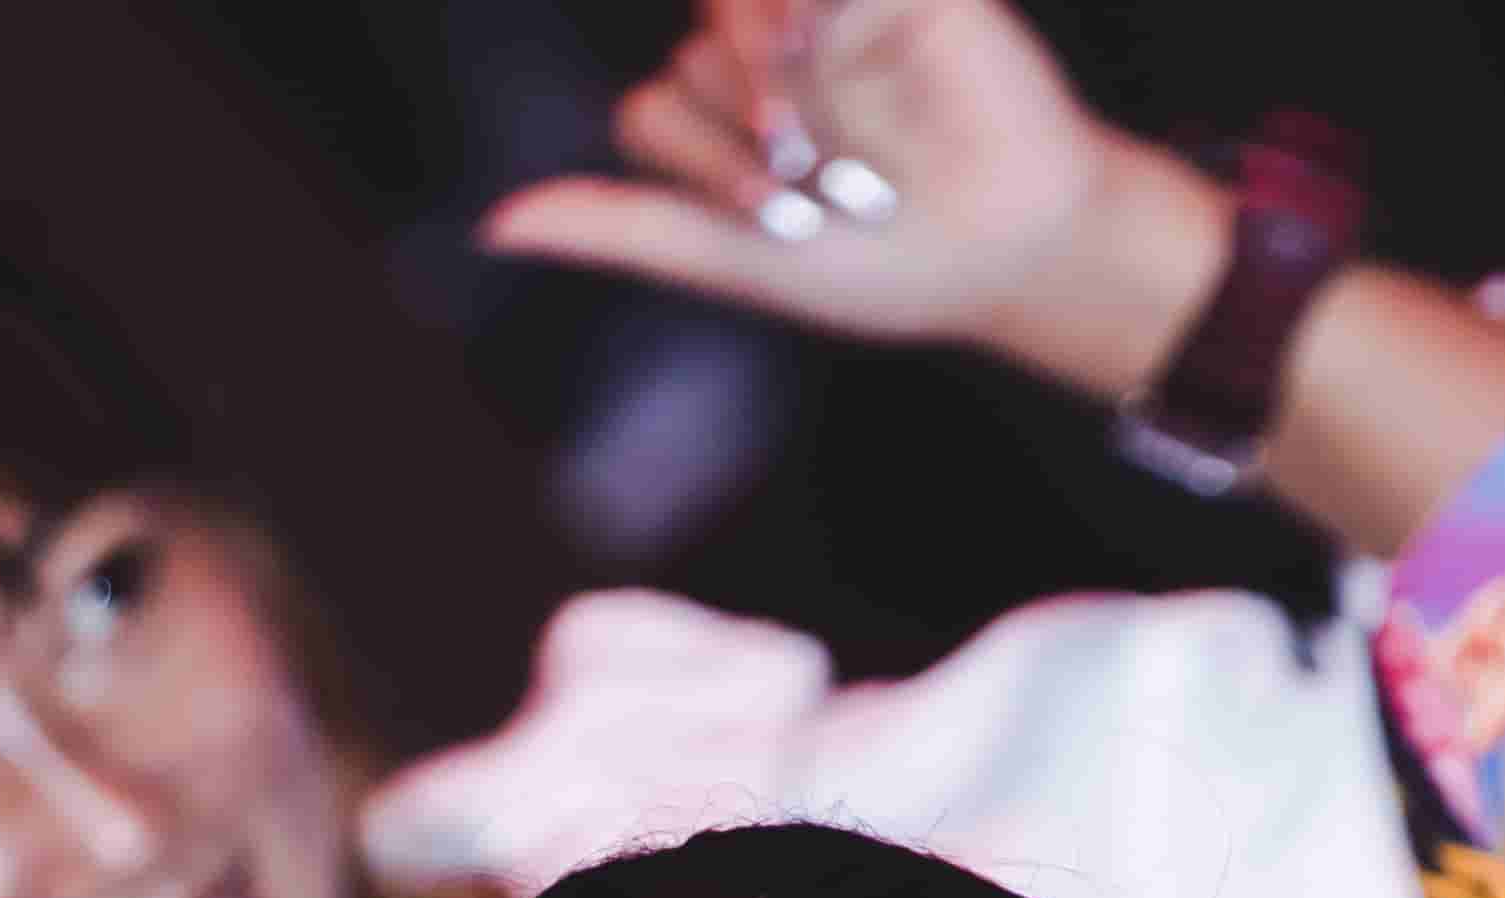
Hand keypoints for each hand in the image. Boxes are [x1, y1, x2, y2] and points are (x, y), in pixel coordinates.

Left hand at [478, 0, 1196, 396]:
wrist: (1012, 253)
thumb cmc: (887, 264)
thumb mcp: (738, 259)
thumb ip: (621, 228)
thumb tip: (492, 226)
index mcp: (719, 115)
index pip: (654, 112)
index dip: (710, 175)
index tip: (789, 230)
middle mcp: (760, 52)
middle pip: (695, 59)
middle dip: (748, 140)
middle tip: (825, 190)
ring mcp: (821, 13)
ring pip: (736, 13)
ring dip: (775, 81)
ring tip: (839, 147)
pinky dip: (812, 12)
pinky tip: (829, 43)